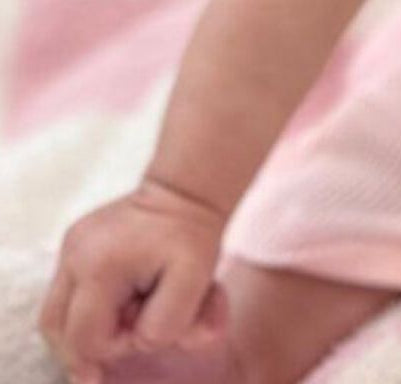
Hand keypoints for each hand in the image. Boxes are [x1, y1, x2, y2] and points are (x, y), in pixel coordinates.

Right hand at [37, 176, 228, 383]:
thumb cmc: (191, 237)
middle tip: (106, 362)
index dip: (115, 348)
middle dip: (84, 349)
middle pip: (54, 328)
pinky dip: (81, 311)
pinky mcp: (72, 242)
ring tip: (109, 335)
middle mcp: (73, 255)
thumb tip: (138, 341)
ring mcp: (69, 246)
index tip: (143, 330)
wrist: (184, 192)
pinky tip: (110, 308)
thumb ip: (166, 325)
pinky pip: (63, 293)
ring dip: (78, 333)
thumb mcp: (194, 284)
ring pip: (53, 313)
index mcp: (99, 267)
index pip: (86, 338)